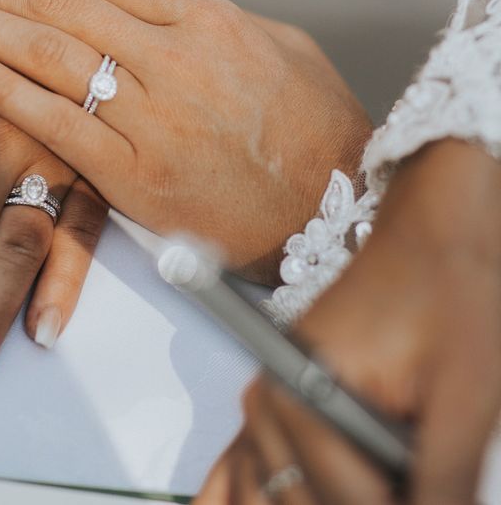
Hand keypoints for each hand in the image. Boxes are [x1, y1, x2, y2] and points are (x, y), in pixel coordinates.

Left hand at [0, 0, 370, 278]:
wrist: (336, 216)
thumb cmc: (314, 132)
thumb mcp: (281, 50)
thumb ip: (214, 22)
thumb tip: (159, 4)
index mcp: (209, 19)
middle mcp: (176, 57)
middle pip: (58, 1)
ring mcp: (155, 117)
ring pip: (46, 51)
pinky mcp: (136, 177)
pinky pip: (53, 121)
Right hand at [196, 139, 500, 503]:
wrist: (432, 238)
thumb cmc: (448, 300)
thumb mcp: (462, 404)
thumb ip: (440, 482)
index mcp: (299, 397)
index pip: (346, 502)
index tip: (437, 490)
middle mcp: (265, 400)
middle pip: (300, 501)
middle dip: (358, 499)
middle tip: (413, 475)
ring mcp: (266, 399)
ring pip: (272, 492)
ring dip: (317, 494)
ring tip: (367, 477)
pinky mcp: (281, 398)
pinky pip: (256, 466)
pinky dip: (267, 491)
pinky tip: (276, 497)